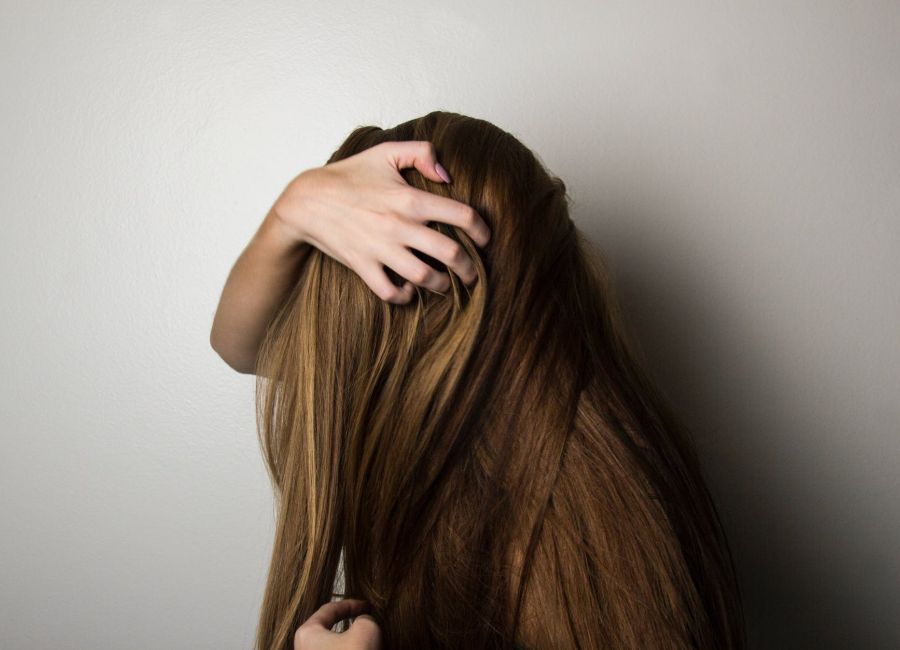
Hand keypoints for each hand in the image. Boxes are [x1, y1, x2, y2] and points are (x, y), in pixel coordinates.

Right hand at [271, 140, 491, 302]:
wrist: (307, 200)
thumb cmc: (349, 175)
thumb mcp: (385, 152)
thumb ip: (422, 153)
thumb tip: (448, 176)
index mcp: (410, 198)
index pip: (463, 215)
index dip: (482, 230)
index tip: (485, 239)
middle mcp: (399, 225)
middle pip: (451, 254)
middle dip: (470, 269)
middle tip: (474, 274)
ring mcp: (381, 249)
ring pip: (426, 277)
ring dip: (443, 286)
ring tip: (446, 285)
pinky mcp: (363, 266)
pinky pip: (391, 292)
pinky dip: (406, 296)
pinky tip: (410, 289)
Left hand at [294, 598, 382, 649]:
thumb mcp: (366, 629)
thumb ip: (364, 617)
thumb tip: (364, 622)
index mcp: (307, 633)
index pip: (330, 609)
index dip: (352, 604)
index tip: (367, 606)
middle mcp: (304, 648)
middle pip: (332, 629)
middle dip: (352, 625)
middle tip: (368, 622)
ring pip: (336, 646)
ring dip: (353, 642)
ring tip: (369, 642)